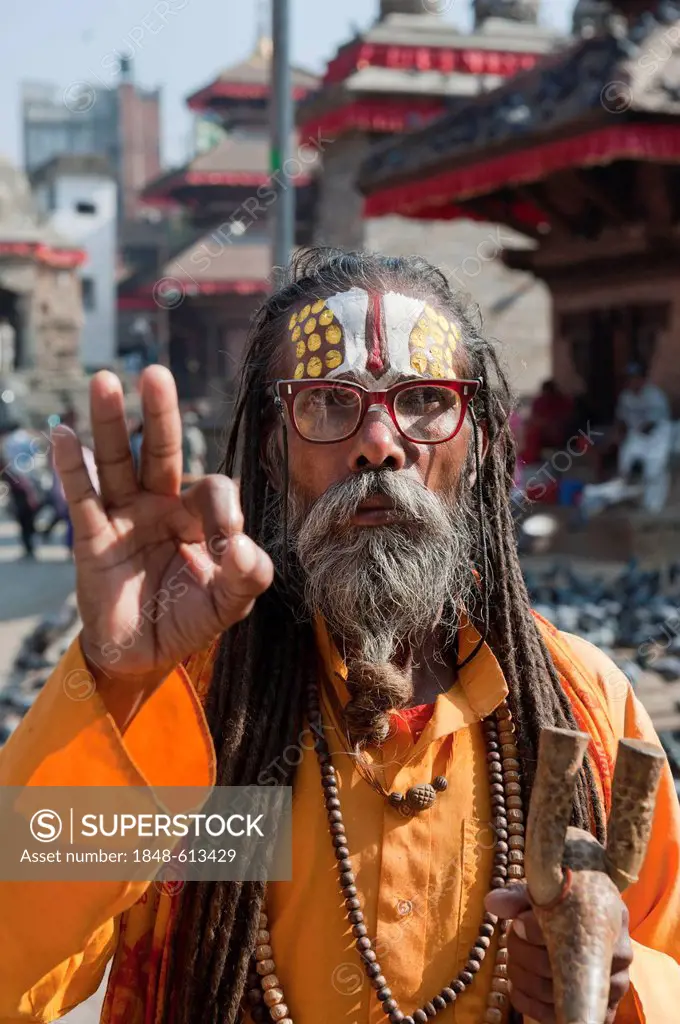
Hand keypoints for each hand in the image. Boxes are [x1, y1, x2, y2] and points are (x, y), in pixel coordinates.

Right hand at [53, 367, 272, 691]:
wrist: (142, 655)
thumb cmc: (189, 620)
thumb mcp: (230, 603)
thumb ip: (248, 577)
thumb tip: (243, 547)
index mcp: (201, 516)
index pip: (213, 490)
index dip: (224, 509)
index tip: (228, 542)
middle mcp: (163, 506)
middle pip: (163, 451)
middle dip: (161, 414)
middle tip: (156, 375)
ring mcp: (125, 517)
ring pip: (118, 462)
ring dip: (110, 423)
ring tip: (104, 381)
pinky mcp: (93, 538)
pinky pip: (82, 497)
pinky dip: (71, 467)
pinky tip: (63, 435)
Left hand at [485, 884, 631, 1022]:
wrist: (588, 926)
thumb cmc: (565, 906)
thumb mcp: (546, 895)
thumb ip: (520, 898)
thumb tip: (493, 903)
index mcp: (608, 920)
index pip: (570, 932)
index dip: (535, 931)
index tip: (516, 924)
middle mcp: (618, 957)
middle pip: (560, 967)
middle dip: (523, 952)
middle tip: (512, 936)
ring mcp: (611, 989)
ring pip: (554, 995)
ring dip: (521, 976)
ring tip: (514, 958)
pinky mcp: (598, 1012)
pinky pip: (554, 1016)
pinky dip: (526, 1000)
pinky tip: (518, 984)